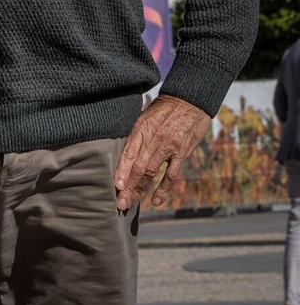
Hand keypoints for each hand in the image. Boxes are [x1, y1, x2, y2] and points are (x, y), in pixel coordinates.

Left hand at [113, 94, 211, 210]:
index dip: (121, 171)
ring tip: (129, 204)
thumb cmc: (163, 108)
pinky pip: (171, 174)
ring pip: (151, 172)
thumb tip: (116, 145)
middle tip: (119, 203)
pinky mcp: (181, 153)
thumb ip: (133, 131)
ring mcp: (168, 147)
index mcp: (140, 128)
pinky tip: (155, 201)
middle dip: (127, 186)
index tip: (115, 186)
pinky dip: (163, 188)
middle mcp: (153, 139)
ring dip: (139, 189)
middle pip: (137, 166)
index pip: (128, 153)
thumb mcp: (143, 114)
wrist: (189, 100)